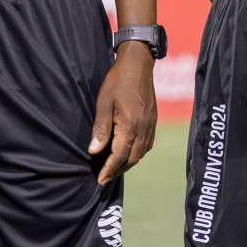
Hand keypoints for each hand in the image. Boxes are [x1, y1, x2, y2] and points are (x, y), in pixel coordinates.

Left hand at [89, 42, 156, 185]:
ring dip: (127, 164)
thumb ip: (101, 129)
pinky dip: (136, 154)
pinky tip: (128, 154)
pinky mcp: (153, 122)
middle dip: (118, 170)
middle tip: (105, 179)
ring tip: (114, 169)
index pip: (119, 156)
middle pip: (131, 159)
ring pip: (140, 154)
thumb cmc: (117, 82)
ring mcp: (150, 127)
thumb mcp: (103, 103)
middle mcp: (144, 130)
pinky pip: (146, 146)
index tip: (100, 180)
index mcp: (131, 127)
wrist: (138, 65)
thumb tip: (94, 151)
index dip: (109, 170)